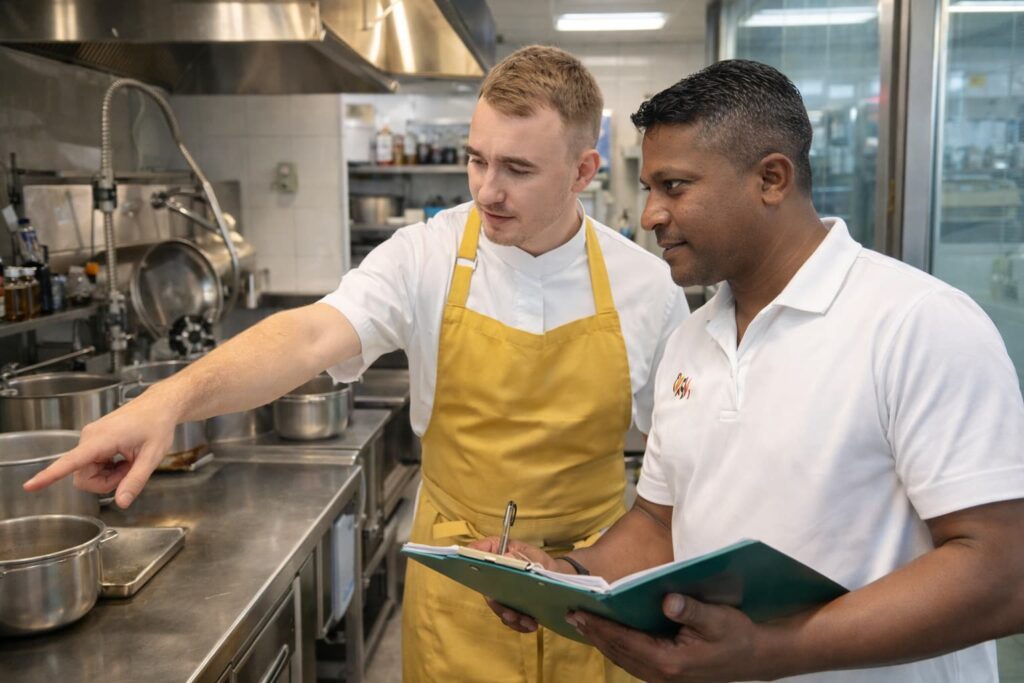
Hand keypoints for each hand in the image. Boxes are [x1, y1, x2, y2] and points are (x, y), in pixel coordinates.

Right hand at [22, 394, 176, 508]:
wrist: (160, 406)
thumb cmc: (157, 424)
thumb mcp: (152, 456)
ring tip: (130, 460)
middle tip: (131, 469)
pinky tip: (124, 457)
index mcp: (100, 440)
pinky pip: (93, 465)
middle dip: (106, 482)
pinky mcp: (93, 441)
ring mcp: (90, 439)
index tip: (30, 486)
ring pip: (89, 473)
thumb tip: (121, 503)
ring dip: (110, 474)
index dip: (49, 475)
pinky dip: (109, 467)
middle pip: (84, 477)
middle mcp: (89, 438)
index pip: (70, 461)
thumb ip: (135, 481)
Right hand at [469, 536, 562, 633]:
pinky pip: (508, 617)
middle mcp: (494, 572)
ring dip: (510, 617)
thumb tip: (507, 557)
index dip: (467, 558)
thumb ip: (521, 558)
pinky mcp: (508, 605)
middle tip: (510, 613)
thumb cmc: (542, 562)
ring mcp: (499, 590)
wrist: (557, 578)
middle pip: (484, 586)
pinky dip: (518, 624)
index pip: (476, 551)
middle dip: (497, 603)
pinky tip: (531, 625)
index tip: (468, 569)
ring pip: (496, 605)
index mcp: (497, 552)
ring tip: (527, 621)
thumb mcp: (535, 557)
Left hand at [567, 594, 768, 682]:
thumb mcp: (718, 618)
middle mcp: (662, 675)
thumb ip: (691, 610)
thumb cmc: (737, 635)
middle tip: (570, 613)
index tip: (579, 612)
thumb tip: (667, 600)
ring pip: (623, 659)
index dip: (600, 626)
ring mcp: (663, 678)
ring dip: (602, 640)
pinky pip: (633, 660)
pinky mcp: (666, 675)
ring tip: (582, 621)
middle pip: (618, 652)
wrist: (757, 657)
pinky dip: (617, 646)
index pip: (625, 642)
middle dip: (594, 632)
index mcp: (670, 661)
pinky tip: (609, 633)